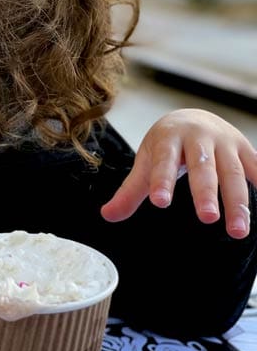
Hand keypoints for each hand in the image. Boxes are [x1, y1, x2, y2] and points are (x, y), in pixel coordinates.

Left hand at [101, 109, 256, 237]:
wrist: (192, 118)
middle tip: (207, 219)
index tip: (160, 202)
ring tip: (238, 231)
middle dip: (206, 193)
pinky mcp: (245, 150)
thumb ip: (130, 191)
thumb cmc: (166, 145)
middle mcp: (199, 138)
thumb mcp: (146, 161)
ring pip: (233, 173)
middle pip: (204, 168)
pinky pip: (256, 168)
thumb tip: (108, 216)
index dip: (162, 181)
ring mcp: (225, 143)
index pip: (164, 161)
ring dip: (238, 202)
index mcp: (169, 138)